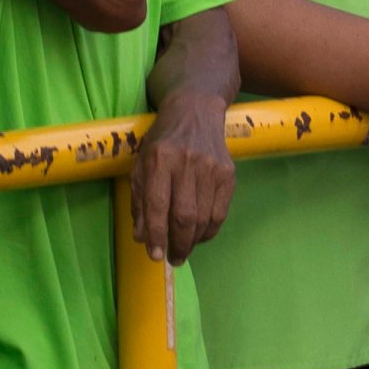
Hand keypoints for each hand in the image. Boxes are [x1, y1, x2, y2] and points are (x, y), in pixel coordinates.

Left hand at [132, 80, 234, 261]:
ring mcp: (211, 167)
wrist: (196, 109)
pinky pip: (220, 211)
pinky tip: (200, 236)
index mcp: (159, 161)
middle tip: (173, 259)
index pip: (157, 205)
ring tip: (184, 251)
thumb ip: (139, 201)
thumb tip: (143, 237)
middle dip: (177, 244)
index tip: (155, 256)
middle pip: (184, 216)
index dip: (156, 235)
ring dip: (193, 242)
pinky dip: (210, 230)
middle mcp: (186, 163)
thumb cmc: (162, 140)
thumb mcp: (141, 164)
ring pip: (203, 217)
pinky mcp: (228, 172)